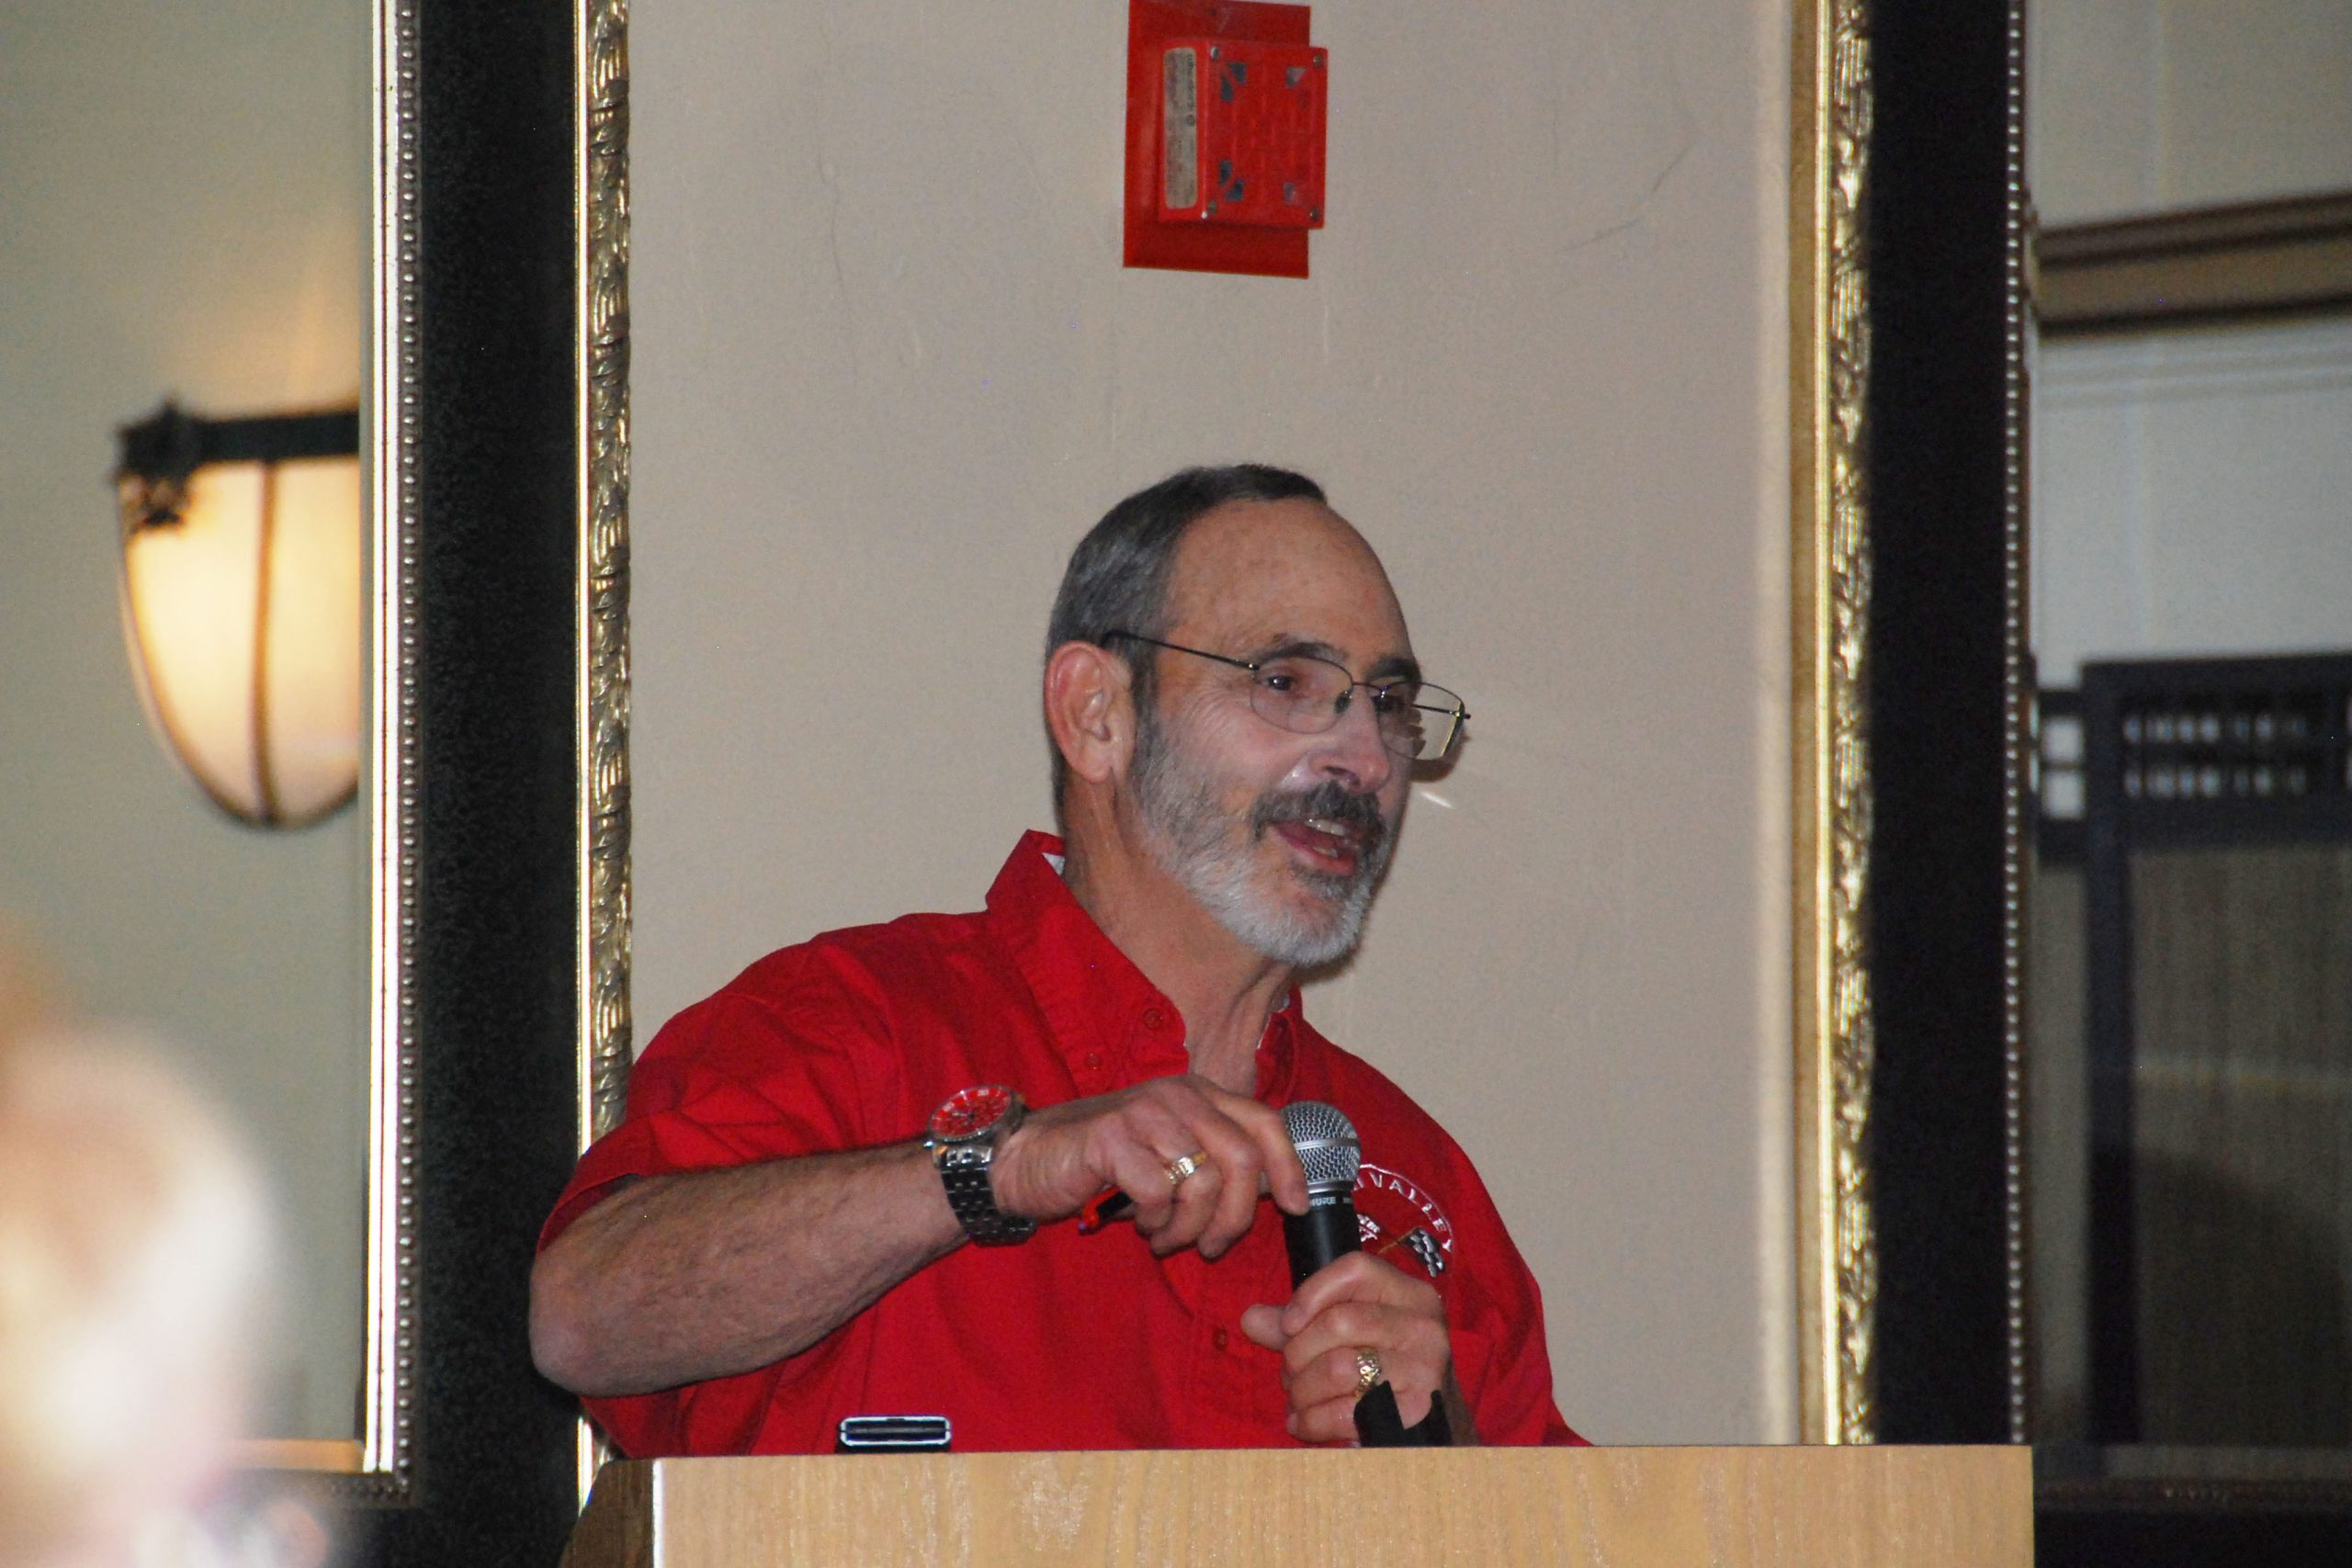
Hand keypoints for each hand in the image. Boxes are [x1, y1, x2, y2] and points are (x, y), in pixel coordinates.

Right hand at [989, 1075, 1308, 1259]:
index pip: (1265, 1122)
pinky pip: (1160, 1193)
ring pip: (1204, 1182)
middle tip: (1210, 1246)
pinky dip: (1156, 1222)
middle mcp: (1178, 1095)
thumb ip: (1215, 1163)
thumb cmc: (1106, 1165)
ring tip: (1165, 1238)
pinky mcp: (1112, 1137)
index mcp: (1199, 1094)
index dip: (1289, 1167)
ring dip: (1189, 1227)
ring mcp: (1145, 1112)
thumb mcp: (1170, 1155)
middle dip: (1236, 1216)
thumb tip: (1271, 1193)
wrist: (1029, 1160)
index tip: (1295, 1207)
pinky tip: (1139, 1224)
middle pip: (1243, 1159)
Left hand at [1239, 1251, 1450, 1443]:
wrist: (1433, 1424)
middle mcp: (1422, 1324)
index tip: (1287, 1325)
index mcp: (1407, 1292)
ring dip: (1303, 1389)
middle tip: (1288, 1373)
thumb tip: (1250, 1319)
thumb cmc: (1381, 1368)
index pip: (1356, 1269)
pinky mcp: (1416, 1411)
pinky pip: (1347, 1411)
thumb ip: (1299, 1323)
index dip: (1311, 1293)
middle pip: (1340, 1322)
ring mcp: (1425, 1368)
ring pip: (1340, 1368)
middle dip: (1298, 1352)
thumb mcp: (1346, 1334)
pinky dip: (1313, 1420)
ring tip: (1296, 1399)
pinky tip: (1303, 1423)